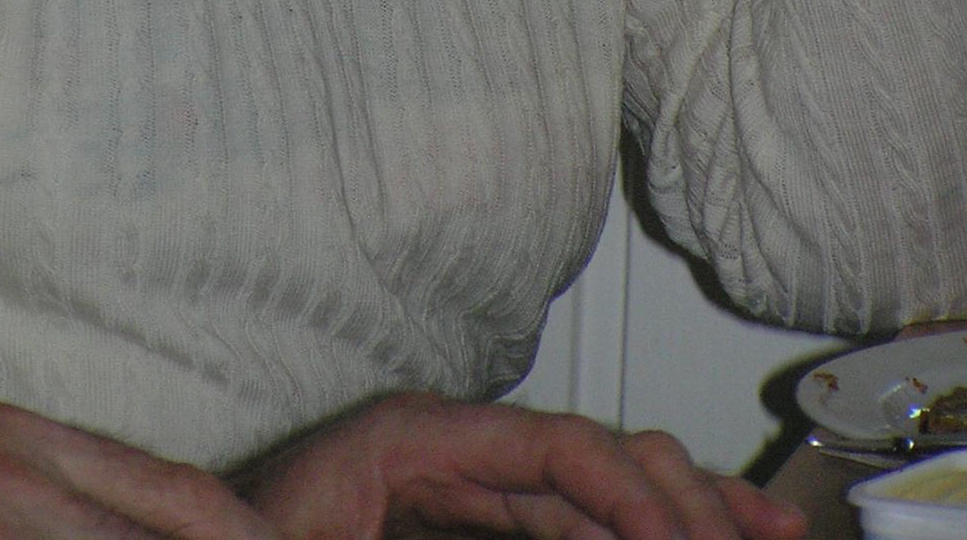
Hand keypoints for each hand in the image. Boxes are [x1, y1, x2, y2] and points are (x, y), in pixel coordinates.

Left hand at [234, 392, 805, 539]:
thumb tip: (566, 527)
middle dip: (683, 498)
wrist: (200, 535)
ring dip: (683, 507)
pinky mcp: (469, 521)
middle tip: (759, 539)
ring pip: (600, 485)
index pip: (555, 449)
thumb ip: (443, 534)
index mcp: (414, 436)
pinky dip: (634, 527)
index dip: (632, 496)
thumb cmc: (238, 531)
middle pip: (594, 455)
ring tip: (766, 531)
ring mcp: (464, 480)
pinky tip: (694, 537)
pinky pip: (570, 517)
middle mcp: (450, 445)